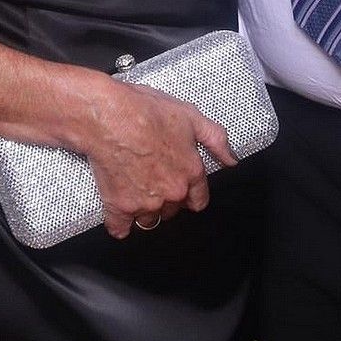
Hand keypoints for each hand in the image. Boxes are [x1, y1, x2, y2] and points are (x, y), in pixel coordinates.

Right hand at [80, 79, 237, 239]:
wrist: (108, 116)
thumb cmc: (145, 111)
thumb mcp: (190, 115)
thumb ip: (216, 139)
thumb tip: (231, 160)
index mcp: (190, 172)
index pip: (198, 200)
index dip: (190, 195)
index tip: (182, 190)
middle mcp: (171, 192)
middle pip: (174, 210)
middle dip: (167, 198)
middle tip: (154, 177)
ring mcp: (145, 203)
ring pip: (149, 219)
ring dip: (145, 210)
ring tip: (135, 188)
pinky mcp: (119, 207)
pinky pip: (121, 229)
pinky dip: (120, 224)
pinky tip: (119, 215)